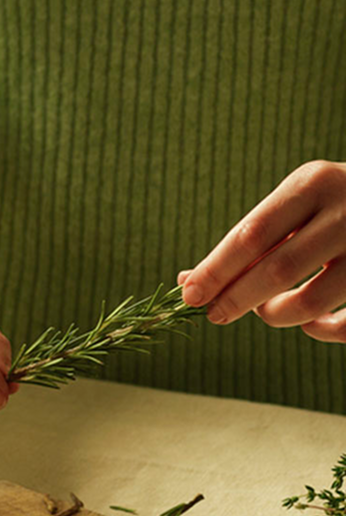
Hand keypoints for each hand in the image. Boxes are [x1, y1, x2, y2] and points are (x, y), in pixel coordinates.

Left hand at [179, 160, 345, 341]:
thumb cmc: (333, 205)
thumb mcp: (295, 203)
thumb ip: (248, 239)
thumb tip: (187, 281)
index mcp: (314, 184)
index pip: (251, 235)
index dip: (215, 270)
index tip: (189, 295)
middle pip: (278, 270)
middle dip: (237, 298)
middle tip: (215, 314)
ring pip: (310, 302)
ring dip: (275, 314)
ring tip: (265, 310)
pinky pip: (345, 326)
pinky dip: (321, 331)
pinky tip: (311, 324)